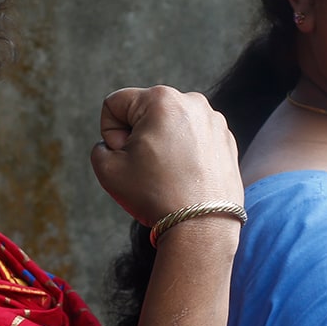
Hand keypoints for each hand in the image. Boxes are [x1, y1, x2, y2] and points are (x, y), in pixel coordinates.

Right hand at [90, 85, 241, 224]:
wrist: (201, 226)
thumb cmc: (154, 195)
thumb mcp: (107, 170)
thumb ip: (100, 148)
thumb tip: (117, 145)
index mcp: (161, 99)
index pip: (114, 104)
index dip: (110, 134)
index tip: (125, 158)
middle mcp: (191, 101)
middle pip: (143, 113)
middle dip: (137, 138)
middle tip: (146, 169)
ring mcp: (213, 120)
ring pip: (169, 126)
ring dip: (160, 146)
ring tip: (167, 175)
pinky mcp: (226, 139)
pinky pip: (192, 139)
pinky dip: (183, 155)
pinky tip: (184, 178)